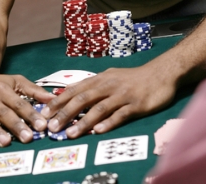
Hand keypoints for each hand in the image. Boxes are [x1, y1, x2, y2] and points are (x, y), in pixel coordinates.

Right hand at [0, 71, 55, 146]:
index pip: (19, 104)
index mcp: (3, 90)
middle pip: (3, 113)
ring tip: (5, 142)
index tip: (41, 125)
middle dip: (15, 125)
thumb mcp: (15, 81)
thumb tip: (53, 99)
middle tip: (27, 137)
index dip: (30, 115)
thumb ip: (34, 90)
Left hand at [40, 64, 176, 137]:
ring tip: (70, 133)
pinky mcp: (136, 104)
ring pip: (99, 108)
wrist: (161, 73)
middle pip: (83, 99)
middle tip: (52, 127)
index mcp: (100, 79)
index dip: (58, 101)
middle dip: (65, 113)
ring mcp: (122, 95)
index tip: (44, 113)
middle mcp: (108, 85)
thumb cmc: (133, 78)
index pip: (74, 90)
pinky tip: (98, 131)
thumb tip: (70, 95)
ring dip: (83, 122)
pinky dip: (108, 123)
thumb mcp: (110, 77)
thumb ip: (92, 87)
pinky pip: (120, 114)